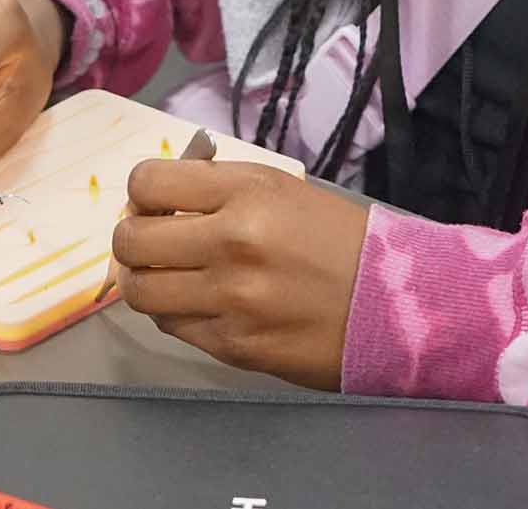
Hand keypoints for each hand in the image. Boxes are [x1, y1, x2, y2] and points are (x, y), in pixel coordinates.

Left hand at [110, 160, 369, 389]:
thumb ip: (220, 191)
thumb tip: (158, 199)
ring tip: (168, 276)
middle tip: (151, 240)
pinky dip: (175, 312)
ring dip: (145, 280)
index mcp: (248, 192)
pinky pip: (172, 327)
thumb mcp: (283, 190)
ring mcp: (229, 299)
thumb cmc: (341, 239)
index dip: (143, 192)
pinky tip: (199, 303)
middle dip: (132, 237)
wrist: (395, 304)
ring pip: (140, 292)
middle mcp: (231, 242)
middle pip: (131, 240)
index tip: (155, 202)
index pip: (149, 182)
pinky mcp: (233, 346)